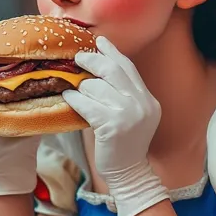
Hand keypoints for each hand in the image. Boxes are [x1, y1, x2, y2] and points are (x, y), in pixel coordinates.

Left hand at [62, 37, 168, 215]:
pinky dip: (74, 100)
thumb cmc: (124, 146)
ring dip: (81, 87)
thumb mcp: (132, 116)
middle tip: (78, 58)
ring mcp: (129, 114)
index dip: (113, 52)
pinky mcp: (112, 125)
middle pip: (112, 70)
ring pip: (96, 87)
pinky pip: (86, 105)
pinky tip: (67, 98)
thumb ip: (123, 94)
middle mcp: (142, 103)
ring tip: (73, 89)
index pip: (128, 68)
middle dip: (93, 61)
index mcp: (148, 100)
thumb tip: (98, 70)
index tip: (100, 41)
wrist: (129, 174)